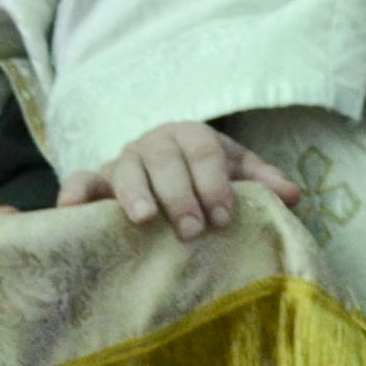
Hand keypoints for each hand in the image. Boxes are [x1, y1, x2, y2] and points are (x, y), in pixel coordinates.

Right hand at [58, 122, 302, 240]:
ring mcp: (124, 160)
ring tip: (144, 220)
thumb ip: (263, 181)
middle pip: (164, 161)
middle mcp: (155, 143)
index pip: (203, 152)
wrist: (170, 170)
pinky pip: (82, 181)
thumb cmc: (209, 176)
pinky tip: (70, 211)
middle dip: (180, 194)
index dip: (214, 183)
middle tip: (193, 229)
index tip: (224, 217)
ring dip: (134, 194)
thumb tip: (294, 195)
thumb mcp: (238, 173)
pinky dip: (74, 193)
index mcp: (191, 136)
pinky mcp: (99, 180)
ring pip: (125, 169)